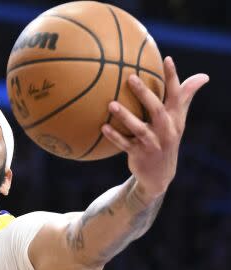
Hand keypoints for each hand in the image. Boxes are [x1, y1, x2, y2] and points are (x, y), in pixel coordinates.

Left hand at [102, 57, 208, 201]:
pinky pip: (125, 144)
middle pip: (157, 109)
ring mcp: (153, 143)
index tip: (167, 59)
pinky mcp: (140, 154)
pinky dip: (114, 136)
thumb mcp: (178, 120)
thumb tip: (203, 76)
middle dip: (145, 93)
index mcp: (175, 118)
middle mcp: (167, 129)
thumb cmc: (167, 139)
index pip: (177, 94)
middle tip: (130, 77)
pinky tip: (102, 127)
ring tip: (111, 104)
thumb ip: (185, 97)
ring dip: (125, 116)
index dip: (173, 77)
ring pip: (139, 128)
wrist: (160, 174)